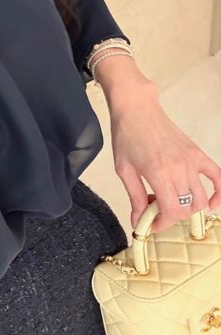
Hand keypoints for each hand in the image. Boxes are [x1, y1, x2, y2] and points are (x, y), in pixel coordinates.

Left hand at [109, 88, 220, 232]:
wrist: (137, 110)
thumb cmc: (126, 136)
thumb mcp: (124, 170)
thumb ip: (134, 197)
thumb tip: (138, 220)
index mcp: (159, 174)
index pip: (172, 212)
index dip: (161, 224)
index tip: (151, 224)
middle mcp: (179, 169)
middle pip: (186, 208)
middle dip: (171, 216)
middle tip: (155, 209)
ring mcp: (191, 161)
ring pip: (200, 198)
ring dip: (187, 207)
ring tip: (170, 200)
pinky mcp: (197, 153)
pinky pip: (217, 176)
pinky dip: (219, 192)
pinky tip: (212, 203)